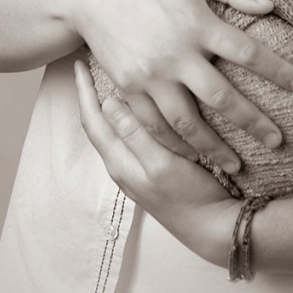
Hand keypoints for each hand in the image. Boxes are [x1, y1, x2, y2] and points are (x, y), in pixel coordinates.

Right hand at [71, 0, 292, 171]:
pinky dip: (175, 144)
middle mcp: (175, 54)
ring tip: (237, 165)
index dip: (279, 71)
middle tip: (278, 141)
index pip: (248, 53)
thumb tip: (269, 7)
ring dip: (214, 148)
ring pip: (188, 123)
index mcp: (197, 23)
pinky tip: (192, 155)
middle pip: (223, 99)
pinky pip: (154, 124)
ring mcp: (149, 75)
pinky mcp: (128, 87)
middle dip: (254, 123)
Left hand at [76, 60, 237, 264]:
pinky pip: (129, 137)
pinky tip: (137, 106)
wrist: (213, 228)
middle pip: (98, 124)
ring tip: (107, 77)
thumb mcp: (161, 165)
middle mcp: (122, 165)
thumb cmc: (191, 197)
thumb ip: (135, 136)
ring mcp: (136, 170)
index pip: (93, 120)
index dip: (84, 91)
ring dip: (105, 103)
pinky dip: (125, 115)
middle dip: (90, 94)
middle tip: (89, 64)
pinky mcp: (151, 170)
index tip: (78, 64)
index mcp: (120, 162)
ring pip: (113, 130)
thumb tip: (108, 102)